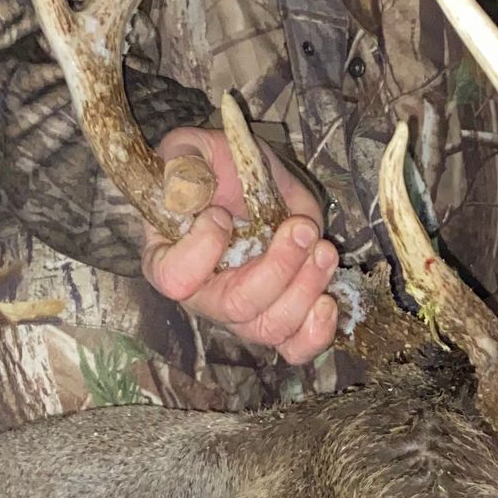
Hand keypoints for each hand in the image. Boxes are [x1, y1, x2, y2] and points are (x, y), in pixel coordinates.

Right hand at [142, 126, 340, 364]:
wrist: (252, 179)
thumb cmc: (215, 168)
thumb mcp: (192, 150)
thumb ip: (182, 164)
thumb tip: (184, 191)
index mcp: (170, 259)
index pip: (175, 279)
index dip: (202, 250)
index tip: (220, 214)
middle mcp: (205, 295)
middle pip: (237, 306)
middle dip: (277, 268)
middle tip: (301, 230)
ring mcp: (245, 312)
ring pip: (272, 326)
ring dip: (305, 289)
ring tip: (323, 249)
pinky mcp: (281, 316)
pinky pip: (294, 347)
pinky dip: (315, 333)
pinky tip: (327, 301)